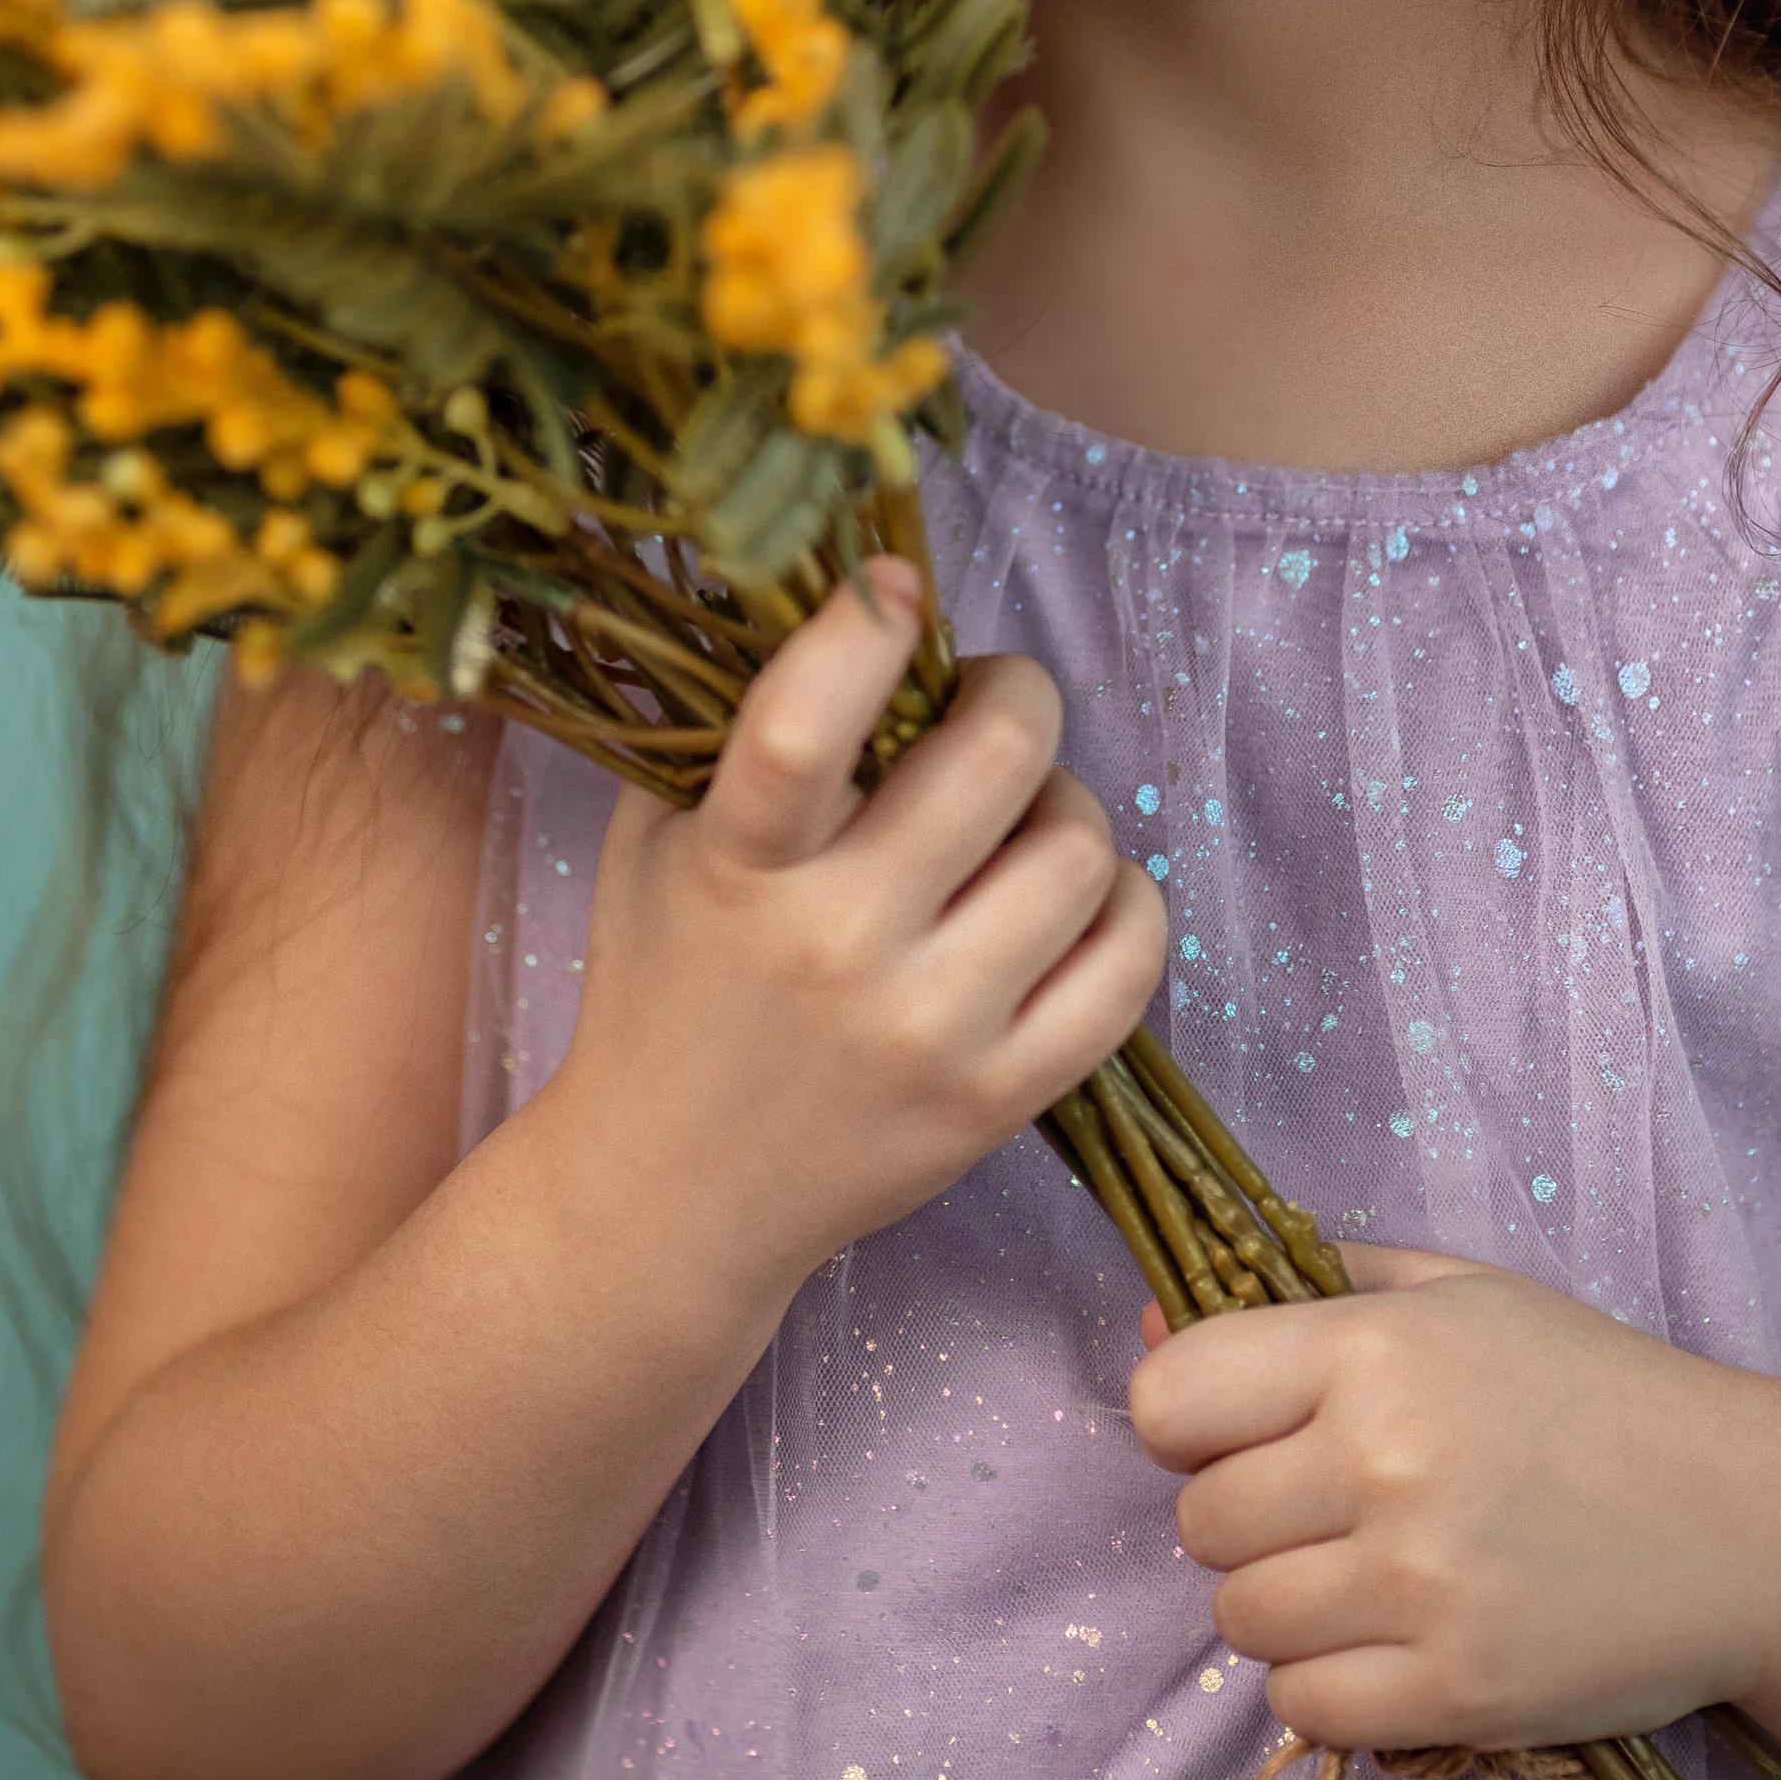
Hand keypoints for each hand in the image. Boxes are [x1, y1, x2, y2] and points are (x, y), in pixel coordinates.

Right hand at [553, 561, 1168, 1308]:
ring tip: (1016, 819)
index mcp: (736, 868)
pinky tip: (1066, 898)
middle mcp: (837, 947)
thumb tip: (805, 577)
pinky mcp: (998, 1102)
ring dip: (1063, 804)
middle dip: (1011, 694)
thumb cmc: (664, 991)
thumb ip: (715, 722)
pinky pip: (1129, 965)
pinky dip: (1122, 906)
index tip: (894, 584)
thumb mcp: (652, 844)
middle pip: (999, 760)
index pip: (808, 722)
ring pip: (1080, 852)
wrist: (670, 1202)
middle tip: (986, 706)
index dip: (871, 622)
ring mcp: (929, 1031)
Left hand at [1129, 1246, 1780, 1753]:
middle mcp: (1383, 1463)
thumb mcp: (1453, 1295)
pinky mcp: (1458, 1692)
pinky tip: (1391, 1643)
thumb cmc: (1587, 1390)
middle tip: (1328, 1509)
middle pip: (1199, 1522)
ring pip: (1242, 1620)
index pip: (1170, 1400)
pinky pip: (1305, 1708)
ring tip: (1367, 1576)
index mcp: (1372, 1349)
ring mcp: (1420, 1587)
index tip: (1241, 1433)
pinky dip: (1327, 1686)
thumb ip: (1303, 1287)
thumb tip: (1149, 1320)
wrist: (1741, 1521)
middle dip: (1245, 1518)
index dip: (1187, 1422)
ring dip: (1284, 1606)